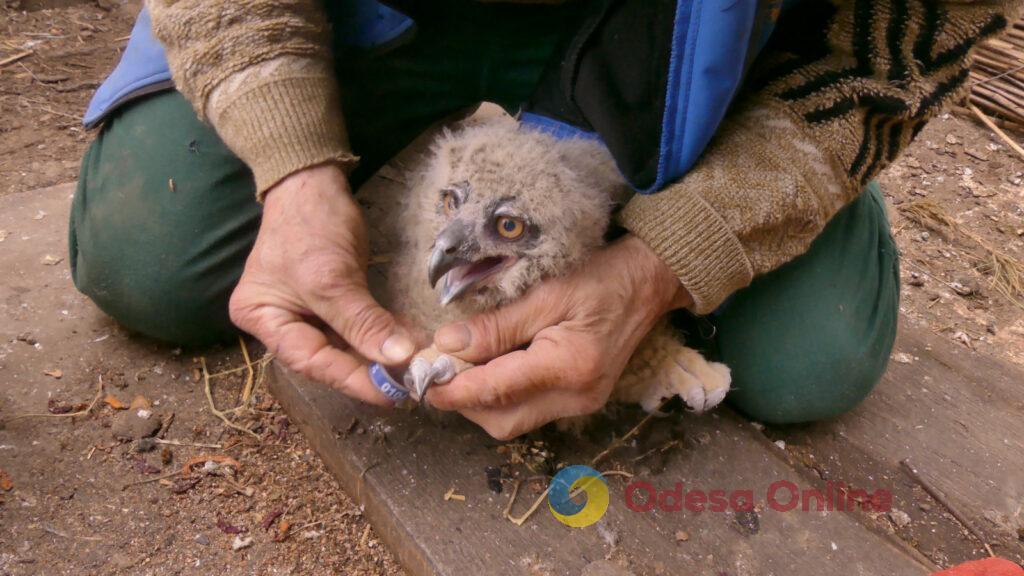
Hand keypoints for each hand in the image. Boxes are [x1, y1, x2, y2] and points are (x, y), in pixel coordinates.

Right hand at [229, 164, 414, 404]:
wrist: (313, 182)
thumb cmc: (310, 224)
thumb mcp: (332, 277)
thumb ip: (362, 321)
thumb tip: (398, 358)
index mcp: (261, 318)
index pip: (308, 360)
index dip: (349, 379)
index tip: (388, 392)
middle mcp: (278, 322)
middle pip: (325, 358)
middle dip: (365, 370)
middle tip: (406, 383)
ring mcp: (304, 311)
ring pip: (343, 346)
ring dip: (376, 356)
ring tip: (411, 368)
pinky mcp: (331, 301)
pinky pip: (355, 327)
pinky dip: (378, 336)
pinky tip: (405, 343)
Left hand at [425, 235, 690, 438]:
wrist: (650, 282)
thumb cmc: (602, 278)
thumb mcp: (547, 293)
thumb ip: (497, 326)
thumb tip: (447, 345)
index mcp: (569, 367)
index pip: (497, 390)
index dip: (453, 388)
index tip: (420, 378)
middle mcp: (577, 397)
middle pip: (502, 421)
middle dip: (464, 402)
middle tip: (437, 370)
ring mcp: (582, 404)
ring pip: (513, 422)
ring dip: (480, 402)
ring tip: (459, 367)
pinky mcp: (581, 401)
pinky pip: (529, 411)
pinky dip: (502, 397)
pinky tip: (490, 369)